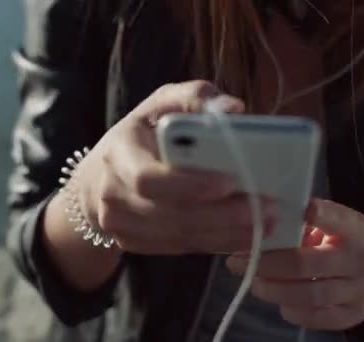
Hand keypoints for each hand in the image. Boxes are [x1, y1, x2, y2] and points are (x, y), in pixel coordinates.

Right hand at [75, 81, 276, 254]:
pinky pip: (179, 248)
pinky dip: (215, 243)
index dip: (188, 184)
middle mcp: (112, 193)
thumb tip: (233, 108)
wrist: (97, 179)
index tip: (230, 181)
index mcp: (117, 153)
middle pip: (170, 214)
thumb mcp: (159, 104)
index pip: (147, 178)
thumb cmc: (139, 136)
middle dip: (222, 214)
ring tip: (265, 223)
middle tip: (267, 208)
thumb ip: (194, 97)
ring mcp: (119, 225)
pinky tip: (244, 235)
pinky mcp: (132, 244)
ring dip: (226, 233)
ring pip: (179, 236)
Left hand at [227, 198, 363, 329]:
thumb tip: (252, 226)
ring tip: (255, 283)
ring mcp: (358, 289)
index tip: (276, 213)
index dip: (310, 217)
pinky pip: (317, 317)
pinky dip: (292, 311)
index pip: (333, 219)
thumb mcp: (318, 225)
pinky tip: (278, 301)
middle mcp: (359, 258)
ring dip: (274, 290)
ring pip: (310, 294)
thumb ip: (293, 223)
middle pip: (305, 263)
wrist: (360, 273)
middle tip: (238, 262)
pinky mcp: (352, 314)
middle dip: (266, 264)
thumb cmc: (327, 241)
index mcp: (352, 227)